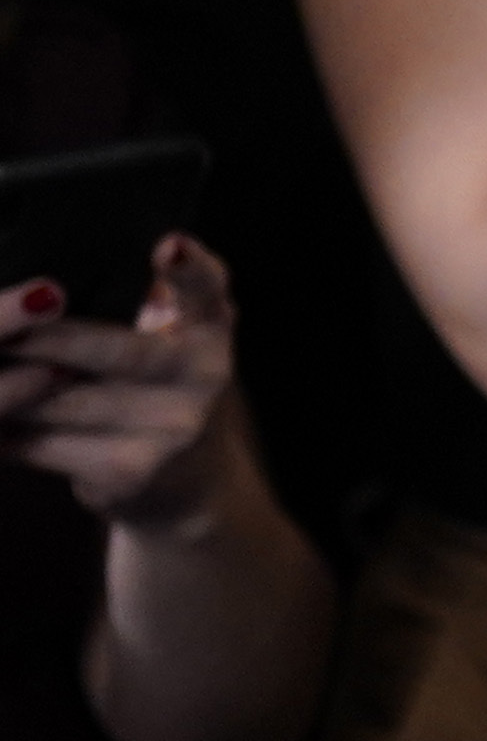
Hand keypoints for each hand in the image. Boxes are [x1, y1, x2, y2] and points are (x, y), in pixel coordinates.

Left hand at [0, 238, 242, 530]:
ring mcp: (170, 430)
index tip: (168, 246)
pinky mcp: (128, 472)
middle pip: (110, 350)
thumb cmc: (165, 398)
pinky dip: (7, 433)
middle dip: (41, 339)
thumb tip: (72, 281)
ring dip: (9, 387)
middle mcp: (203, 378)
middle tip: (3, 328)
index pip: (208, 291)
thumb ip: (159, 303)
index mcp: (211, 332)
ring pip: (60, 400)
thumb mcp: (180, 343)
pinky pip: (43, 444)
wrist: (192, 493)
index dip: (191, 269)